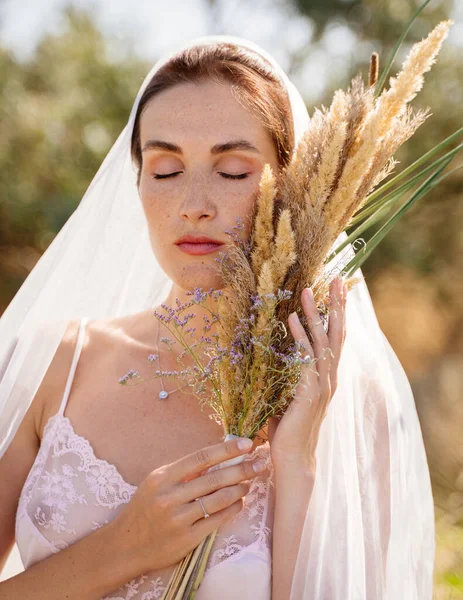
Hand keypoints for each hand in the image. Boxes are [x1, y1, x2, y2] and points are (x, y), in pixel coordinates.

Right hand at [110, 437, 265, 572]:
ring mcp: (179, 519)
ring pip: (219, 499)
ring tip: (249, 483)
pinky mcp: (187, 538)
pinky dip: (233, 508)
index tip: (247, 443)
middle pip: (215, 478)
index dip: (227, 449)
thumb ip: (184, 470)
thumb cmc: (146, 507)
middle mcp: (170, 496)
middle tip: (261, 463)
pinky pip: (217, 520)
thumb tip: (218, 454)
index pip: (201, 458)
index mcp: (163, 477)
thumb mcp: (157, 482)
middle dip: (243, 469)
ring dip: (240, 489)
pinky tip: (240, 502)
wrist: (126, 544)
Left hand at [268, 277, 346, 469]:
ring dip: (315, 314)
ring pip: (321, 341)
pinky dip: (299, 337)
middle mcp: (330, 377)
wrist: (293, 459)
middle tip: (338, 280)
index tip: (339, 291)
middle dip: (338, 306)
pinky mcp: (309, 392)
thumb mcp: (289, 395)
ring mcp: (322, 384)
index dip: (339, 314)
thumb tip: (274, 355)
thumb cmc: (288, 429)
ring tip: (308, 290)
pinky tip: (293, 319)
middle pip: (337, 334)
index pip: (336, 339)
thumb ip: (289, 374)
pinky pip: (304, 358)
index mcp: (327, 377)